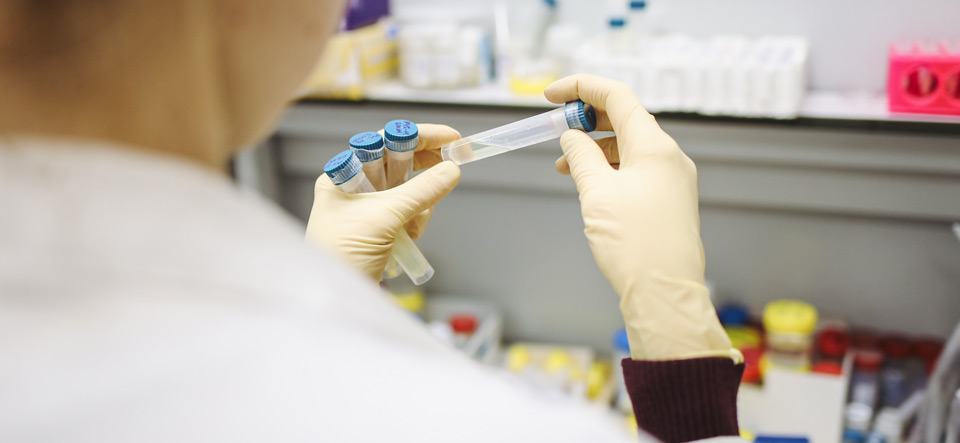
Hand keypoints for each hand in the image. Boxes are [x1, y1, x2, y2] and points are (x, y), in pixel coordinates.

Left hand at [305, 124, 460, 280]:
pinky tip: (412, 235)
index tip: (451, 138)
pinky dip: (416, 220)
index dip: (419, 137)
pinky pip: (408, 213)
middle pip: (399, 164)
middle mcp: (353, 188)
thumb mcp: (384, 217)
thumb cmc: (341, 254)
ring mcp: (367, 210)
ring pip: (408, 190)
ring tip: (415, 225)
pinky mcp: (379, 230)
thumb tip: (451, 170)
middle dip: (424, 169)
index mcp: (343, 175)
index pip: (385, 141)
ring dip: (421, 203)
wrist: (333, 301)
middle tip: (453, 166)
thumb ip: (421, 191)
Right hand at [546, 75, 737, 361]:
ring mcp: (672, 179)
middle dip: (586, 118)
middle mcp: (669, 157)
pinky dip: (609, 168)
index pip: (617, 97)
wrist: (664, 295)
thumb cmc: (635, 246)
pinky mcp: (669, 201)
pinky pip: (637, 170)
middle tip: (554, 128)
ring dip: (595, 146)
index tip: (551, 95)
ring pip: (629, 146)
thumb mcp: (596, 194)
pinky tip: (589, 183)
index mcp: (654, 147)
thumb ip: (580, 156)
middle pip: (625, 119)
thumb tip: (571, 138)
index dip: (581, 88)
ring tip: (564, 163)